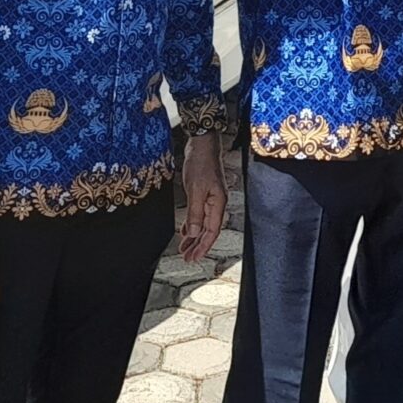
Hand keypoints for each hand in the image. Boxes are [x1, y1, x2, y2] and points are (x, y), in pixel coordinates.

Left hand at [177, 135, 225, 261]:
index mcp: (218, 203)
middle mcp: (217, 203)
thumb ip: (195, 213)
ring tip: (184, 248)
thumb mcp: (195, 190)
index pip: (212, 231)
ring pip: (203, 223)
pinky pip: (199, 214)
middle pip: (208, 230)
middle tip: (188, 258)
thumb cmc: (201, 163)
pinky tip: (186, 230)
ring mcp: (211, 198)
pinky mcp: (204, 193)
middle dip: (198, 245)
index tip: (194, 258)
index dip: (204, 246)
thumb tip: (194, 233)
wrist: (202, 144)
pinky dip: (193, 224)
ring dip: (194, 236)